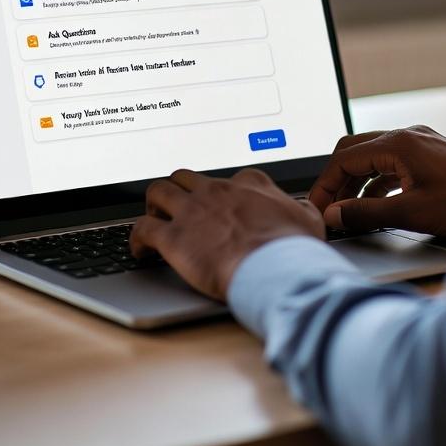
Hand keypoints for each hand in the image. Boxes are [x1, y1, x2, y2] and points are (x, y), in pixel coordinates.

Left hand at [129, 167, 325, 300]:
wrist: (276, 268)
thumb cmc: (294, 248)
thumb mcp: (309, 220)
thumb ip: (300, 209)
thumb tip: (303, 209)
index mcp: (248, 184)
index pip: (228, 178)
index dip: (221, 194)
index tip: (220, 207)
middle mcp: (216, 191)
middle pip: (185, 177)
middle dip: (178, 190)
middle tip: (178, 208)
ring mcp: (193, 212)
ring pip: (158, 191)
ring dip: (153, 205)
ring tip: (154, 219)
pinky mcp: (174, 238)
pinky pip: (142, 228)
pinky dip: (136, 238)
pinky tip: (139, 250)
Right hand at [309, 127, 445, 237]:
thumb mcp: (412, 213)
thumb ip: (367, 213)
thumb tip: (334, 214)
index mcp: (399, 143)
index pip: (344, 158)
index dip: (325, 185)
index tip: (316, 209)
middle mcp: (408, 136)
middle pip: (355, 150)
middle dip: (336, 179)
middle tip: (326, 208)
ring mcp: (422, 144)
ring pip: (374, 156)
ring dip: (356, 182)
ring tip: (346, 210)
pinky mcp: (433, 156)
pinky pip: (393, 164)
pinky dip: (377, 182)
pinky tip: (375, 204)